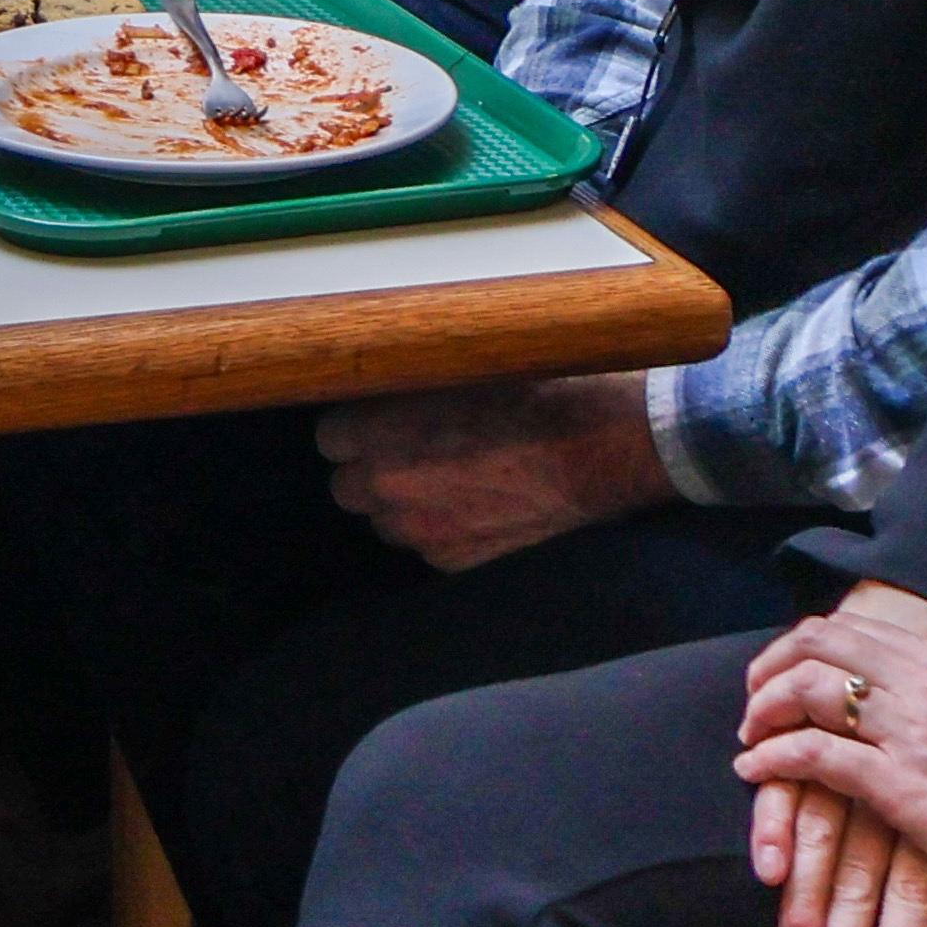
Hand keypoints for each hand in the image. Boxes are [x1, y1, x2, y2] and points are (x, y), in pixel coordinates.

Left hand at [313, 374, 669, 571]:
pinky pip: (426, 546)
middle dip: (373, 470)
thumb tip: (380, 385)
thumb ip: (406, 386)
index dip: (358, 429)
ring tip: (450, 478)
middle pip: (348, 485)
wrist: (598, 447)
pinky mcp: (451, 560)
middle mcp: (387, 483)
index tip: (380, 423)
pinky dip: (442, 529)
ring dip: (404, 503)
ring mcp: (418, 528)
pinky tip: (477, 504)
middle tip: (414, 451)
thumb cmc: (534, 391)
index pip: (329, 438)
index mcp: (378, 428)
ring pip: (385, 521)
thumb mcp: (459, 367)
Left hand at [737, 587, 926, 926]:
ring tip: (751, 736)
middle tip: (754, 699)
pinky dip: (772, 758)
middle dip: (773, 666)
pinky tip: (754, 770)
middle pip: (819, 645)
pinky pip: (812, 754)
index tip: (788, 671)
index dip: (807, 645)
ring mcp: (906, 731)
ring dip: (765, 710)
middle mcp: (922, 683)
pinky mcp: (895, 784)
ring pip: (807, 690)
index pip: (856, 628)